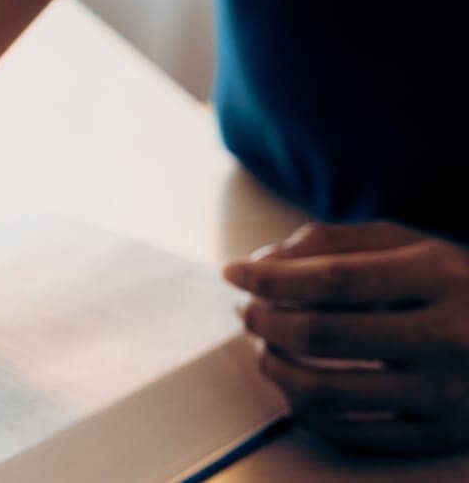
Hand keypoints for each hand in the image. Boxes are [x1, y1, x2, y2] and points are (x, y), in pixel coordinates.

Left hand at [224, 222, 468, 454]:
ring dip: (273, 367)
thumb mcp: (410, 246)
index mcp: (443, 275)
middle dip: (263, 320)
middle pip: (321, 333)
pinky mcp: (439, 436)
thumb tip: (259, 265)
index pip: (333, 278)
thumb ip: (334, 243)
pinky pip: (346, 433)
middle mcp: (450, 336)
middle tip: (246, 311)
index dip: (270, 277)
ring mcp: (447, 393)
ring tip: (264, 346)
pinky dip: (303, 407)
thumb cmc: (453, 286)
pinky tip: (294, 383)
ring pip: (323, 391)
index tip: (232, 273)